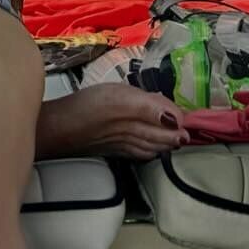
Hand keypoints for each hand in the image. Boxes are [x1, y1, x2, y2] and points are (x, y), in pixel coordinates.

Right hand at [39, 84, 191, 161]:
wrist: (56, 128)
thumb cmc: (86, 107)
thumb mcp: (121, 97)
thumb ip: (152, 107)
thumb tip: (180, 121)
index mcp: (142, 121)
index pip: (174, 123)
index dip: (184, 118)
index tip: (193, 114)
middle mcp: (137, 137)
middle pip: (166, 138)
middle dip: (180, 133)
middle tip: (190, 127)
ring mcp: (124, 144)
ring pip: (154, 146)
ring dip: (168, 142)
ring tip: (177, 137)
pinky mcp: (112, 148)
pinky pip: (139, 151)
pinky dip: (150, 150)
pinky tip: (151, 147)